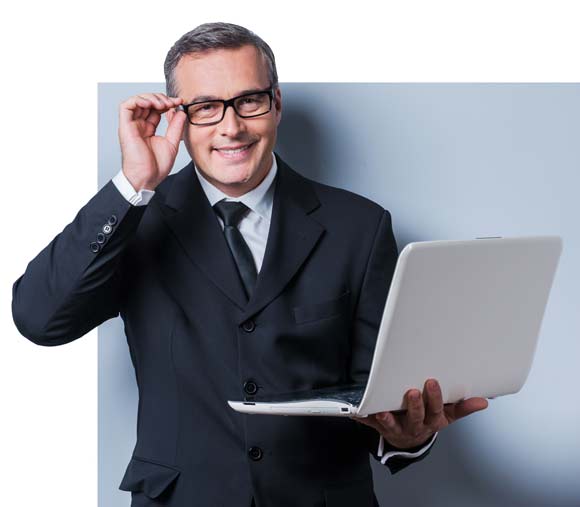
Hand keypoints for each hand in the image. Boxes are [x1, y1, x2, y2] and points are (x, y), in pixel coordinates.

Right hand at [118, 93, 186, 190]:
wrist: (147, 178)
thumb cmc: (156, 167)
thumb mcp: (172, 143)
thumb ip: (175, 127)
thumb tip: (180, 112)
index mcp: (148, 129)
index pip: (156, 109)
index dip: (167, 103)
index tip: (179, 102)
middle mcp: (139, 125)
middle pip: (147, 102)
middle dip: (160, 98)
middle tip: (172, 103)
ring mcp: (131, 125)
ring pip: (137, 101)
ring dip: (151, 97)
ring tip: (163, 104)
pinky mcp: (125, 126)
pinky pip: (126, 106)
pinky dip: (138, 100)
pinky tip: (151, 104)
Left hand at [351, 379, 488, 449]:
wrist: (410, 440)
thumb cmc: (428, 420)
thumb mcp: (447, 416)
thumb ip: (462, 407)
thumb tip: (483, 401)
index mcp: (432, 421)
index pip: (436, 411)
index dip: (435, 399)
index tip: (432, 382)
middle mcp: (416, 426)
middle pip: (416, 418)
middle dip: (414, 406)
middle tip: (411, 392)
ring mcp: (398, 428)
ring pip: (393, 425)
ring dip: (388, 418)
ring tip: (382, 410)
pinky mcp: (380, 427)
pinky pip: (370, 424)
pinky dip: (363, 418)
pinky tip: (355, 413)